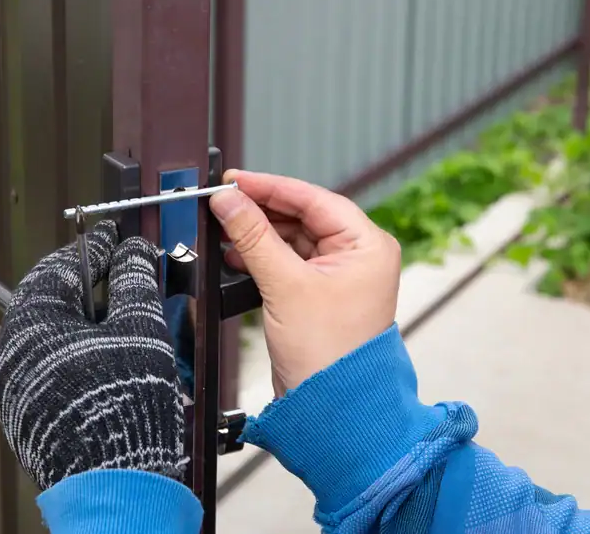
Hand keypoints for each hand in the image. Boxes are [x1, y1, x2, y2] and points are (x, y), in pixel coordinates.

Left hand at [0, 220, 185, 490]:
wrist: (113, 485)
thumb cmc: (121, 403)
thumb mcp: (139, 328)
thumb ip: (134, 281)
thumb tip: (132, 250)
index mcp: (29, 322)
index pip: (60, 266)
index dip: (94, 249)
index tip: (116, 237)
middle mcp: (11, 354)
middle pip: (54, 303)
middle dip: (93, 289)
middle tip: (125, 278)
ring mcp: (16, 389)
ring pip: (55, 339)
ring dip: (90, 326)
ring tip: (128, 325)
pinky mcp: (29, 416)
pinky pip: (54, 371)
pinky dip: (83, 357)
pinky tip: (114, 364)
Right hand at [209, 170, 400, 396]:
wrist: (331, 409)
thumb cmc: (329, 354)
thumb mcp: (285, 285)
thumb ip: (253, 237)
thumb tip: (228, 201)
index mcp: (366, 245)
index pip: (313, 199)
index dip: (270, 187)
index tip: (234, 181)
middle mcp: (357, 256)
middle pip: (301, 216)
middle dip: (260, 211)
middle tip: (223, 203)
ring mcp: (338, 276)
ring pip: (291, 239)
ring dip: (257, 234)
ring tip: (224, 229)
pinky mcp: (318, 294)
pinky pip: (286, 262)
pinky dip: (261, 257)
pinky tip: (235, 255)